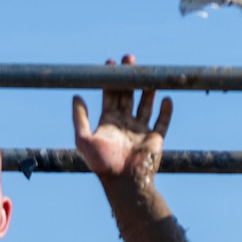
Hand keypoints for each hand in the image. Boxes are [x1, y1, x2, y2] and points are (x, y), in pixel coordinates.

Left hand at [73, 56, 172, 182]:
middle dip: (128, 77)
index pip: (110, 95)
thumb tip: (75, 96)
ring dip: (147, 89)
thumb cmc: (102, 163)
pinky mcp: (155, 139)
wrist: (123, 182)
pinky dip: (166, 110)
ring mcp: (141, 131)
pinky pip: (163, 122)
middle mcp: (125, 124)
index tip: (110, 63)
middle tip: (129, 59)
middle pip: (128, 95)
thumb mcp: (83, 139)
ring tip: (148, 74)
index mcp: (108, 123)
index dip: (110, 79)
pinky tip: (166, 98)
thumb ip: (79, 118)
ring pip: (146, 104)